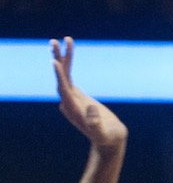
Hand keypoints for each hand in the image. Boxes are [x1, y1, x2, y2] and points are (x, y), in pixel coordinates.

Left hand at [50, 37, 127, 152]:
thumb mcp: (103, 133)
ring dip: (63, 58)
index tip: (55, 61)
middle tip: (55, 41)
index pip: (63, 89)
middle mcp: (68, 102)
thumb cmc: (108, 138)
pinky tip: (68, 56)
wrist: (109, 142)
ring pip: (64, 75)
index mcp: (73, 109)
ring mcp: (71, 99)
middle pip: (60, 77)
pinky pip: (69, 77)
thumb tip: (90, 108)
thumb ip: (95, 123)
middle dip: (58, 59)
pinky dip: (68, 65)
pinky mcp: (77, 96)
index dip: (59, 76)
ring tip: (65, 40)